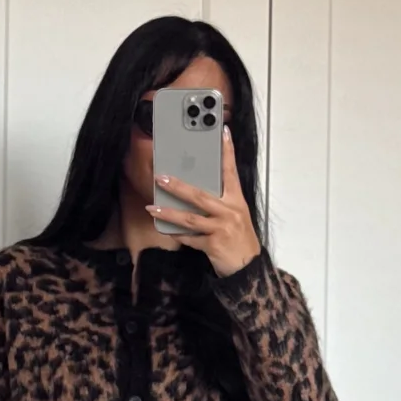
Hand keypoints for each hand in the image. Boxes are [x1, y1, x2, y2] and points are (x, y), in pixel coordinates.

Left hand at [146, 125, 261, 277]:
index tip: (223, 132)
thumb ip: (219, 203)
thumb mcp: (235, 216)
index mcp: (236, 200)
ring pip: (190, 218)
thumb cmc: (239, 240)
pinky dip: (178, 235)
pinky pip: (190, 238)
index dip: (227, 151)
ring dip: (168, 212)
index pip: (231, 171)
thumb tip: (193, 194)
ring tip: (152, 207)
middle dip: (177, 186)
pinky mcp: (214, 244)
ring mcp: (222, 228)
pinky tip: (167, 231)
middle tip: (160, 177)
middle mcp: (230, 211)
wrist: (248, 268)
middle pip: (199, 195)